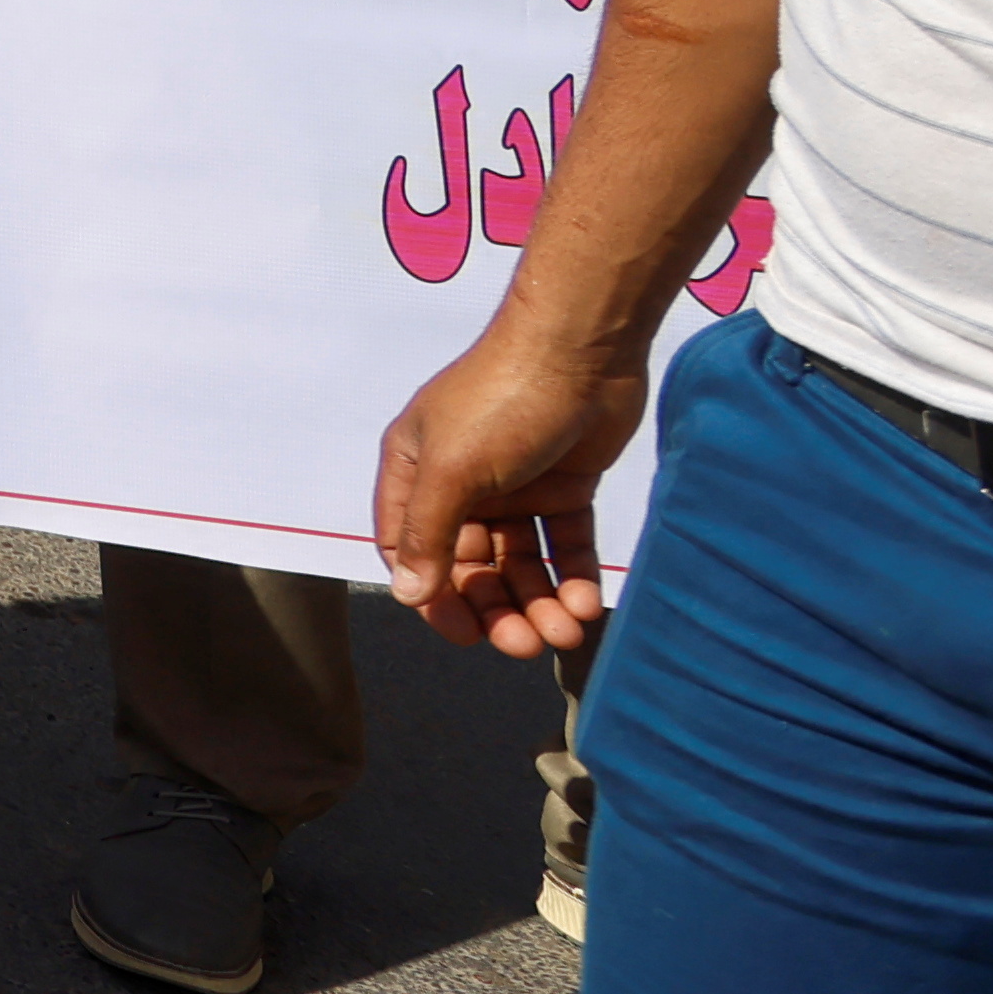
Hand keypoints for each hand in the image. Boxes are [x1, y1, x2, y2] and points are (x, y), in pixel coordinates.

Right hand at [373, 312, 649, 659]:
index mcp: (416, 470)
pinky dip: (574, 577)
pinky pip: (564, 546)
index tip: (466, 634)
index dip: (434, 595)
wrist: (583, 349)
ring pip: (521, 563)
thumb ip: (428, 533)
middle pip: (472, 565)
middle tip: (524, 644)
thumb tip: (406, 594)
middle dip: (497, 608)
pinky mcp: (565, 487)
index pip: (410, 549)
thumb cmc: (502, 400)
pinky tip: (586, 602)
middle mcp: (461, 482)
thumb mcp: (453, 470)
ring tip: (566, 632)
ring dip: (540, 602)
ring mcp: (515, 486)